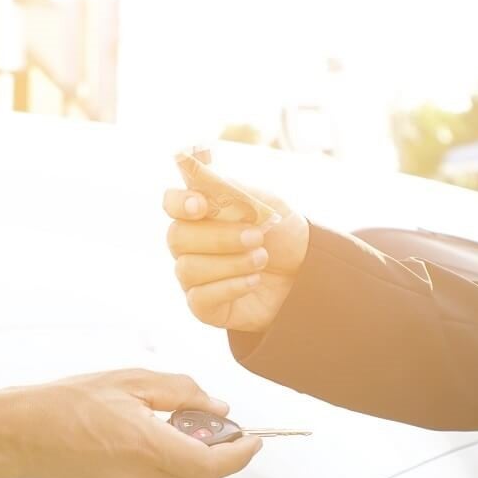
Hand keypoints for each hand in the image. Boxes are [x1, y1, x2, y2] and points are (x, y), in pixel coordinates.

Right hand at [9, 370, 261, 477]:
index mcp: (146, 447)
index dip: (239, 455)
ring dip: (181, 470)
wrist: (21, 435)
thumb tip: (218, 407)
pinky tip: (126, 460)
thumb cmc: (69, 403)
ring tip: (152, 440)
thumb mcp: (131, 381)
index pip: (213, 466)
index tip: (251, 440)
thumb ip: (182, 393)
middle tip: (197, 429)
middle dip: (209, 458)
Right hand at [164, 183, 308, 332]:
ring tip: (262, 259)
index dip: (179, 203)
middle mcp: (190, 245)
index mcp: (201, 213)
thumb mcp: (266, 204)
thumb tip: (201, 171)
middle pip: (177, 237)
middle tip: (257, 236)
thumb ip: (233, 190)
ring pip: (188, 269)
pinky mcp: (205, 306)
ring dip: (230, 263)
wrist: (306, 273)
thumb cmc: (282, 234)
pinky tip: (253, 281)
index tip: (201, 206)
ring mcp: (194, 277)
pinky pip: (200, 298)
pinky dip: (230, 287)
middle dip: (219, 237)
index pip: (171, 203)